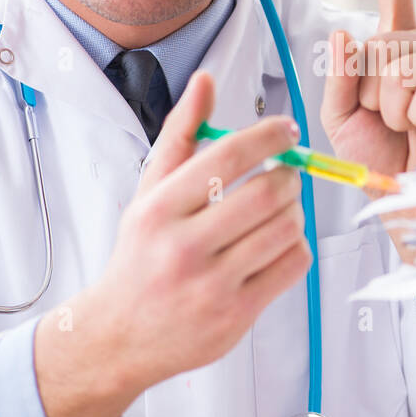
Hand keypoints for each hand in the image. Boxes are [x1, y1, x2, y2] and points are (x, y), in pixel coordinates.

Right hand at [35, 70, 311, 416]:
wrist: (120, 335)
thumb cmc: (140, 257)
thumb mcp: (148, 193)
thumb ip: (180, 135)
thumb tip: (206, 81)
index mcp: (159, 210)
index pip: (227, 157)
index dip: (268, 136)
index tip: (286, 129)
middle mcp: (183, 247)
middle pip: (267, 193)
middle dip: (290, 175)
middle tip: (287, 173)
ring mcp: (211, 285)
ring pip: (286, 229)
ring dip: (295, 211)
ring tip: (281, 209)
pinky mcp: (236, 314)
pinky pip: (292, 266)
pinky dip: (296, 246)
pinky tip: (279, 242)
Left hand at [321, 0, 415, 179]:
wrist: (414, 200)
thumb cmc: (382, 158)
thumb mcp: (342, 116)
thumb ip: (340, 75)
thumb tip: (349, 32)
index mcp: (399, 45)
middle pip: (381, 44)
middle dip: (371, 93)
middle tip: (392, 123)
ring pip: (403, 67)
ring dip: (395, 110)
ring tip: (413, 130)